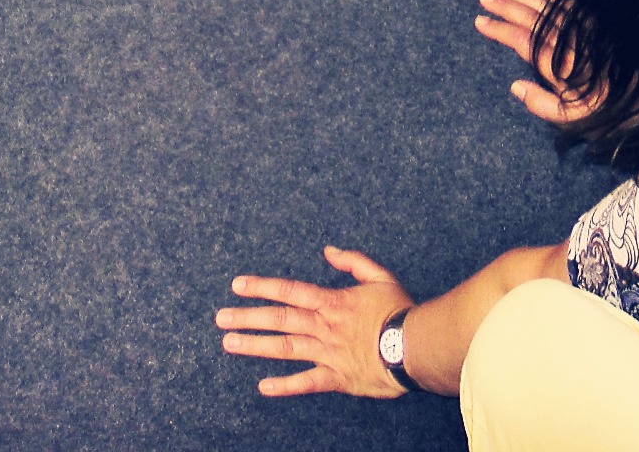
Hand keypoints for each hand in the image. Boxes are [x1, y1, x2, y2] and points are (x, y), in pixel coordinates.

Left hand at [218, 246, 414, 397]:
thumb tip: (329, 251)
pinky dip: (286, 386)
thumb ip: (353, 261)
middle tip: (220, 318)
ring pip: (286, 348)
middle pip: (279, 319)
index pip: (289, 290)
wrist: (419, 347)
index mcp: (331, 302)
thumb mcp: (380, 276)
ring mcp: (328, 353)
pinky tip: (263, 387)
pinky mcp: (338, 378)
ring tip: (229, 344)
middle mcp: (324, 327)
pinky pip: (308, 382)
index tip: (236, 286)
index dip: (261, 287)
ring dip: (256, 346)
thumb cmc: (401, 311)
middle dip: (247, 318)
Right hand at [475, 0, 600, 123]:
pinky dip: (559, 1)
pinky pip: (577, 9)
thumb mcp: (577, 121)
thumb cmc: (618, 112)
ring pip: (552, 10)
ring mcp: (588, 33)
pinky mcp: (604, 30)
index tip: (480, 21)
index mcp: (560, 65)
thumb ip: (543, 106)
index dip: (500, 30)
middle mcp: (572, 43)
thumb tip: (515, 86)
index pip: (522, 41)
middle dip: (507, 7)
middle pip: (534, 19)